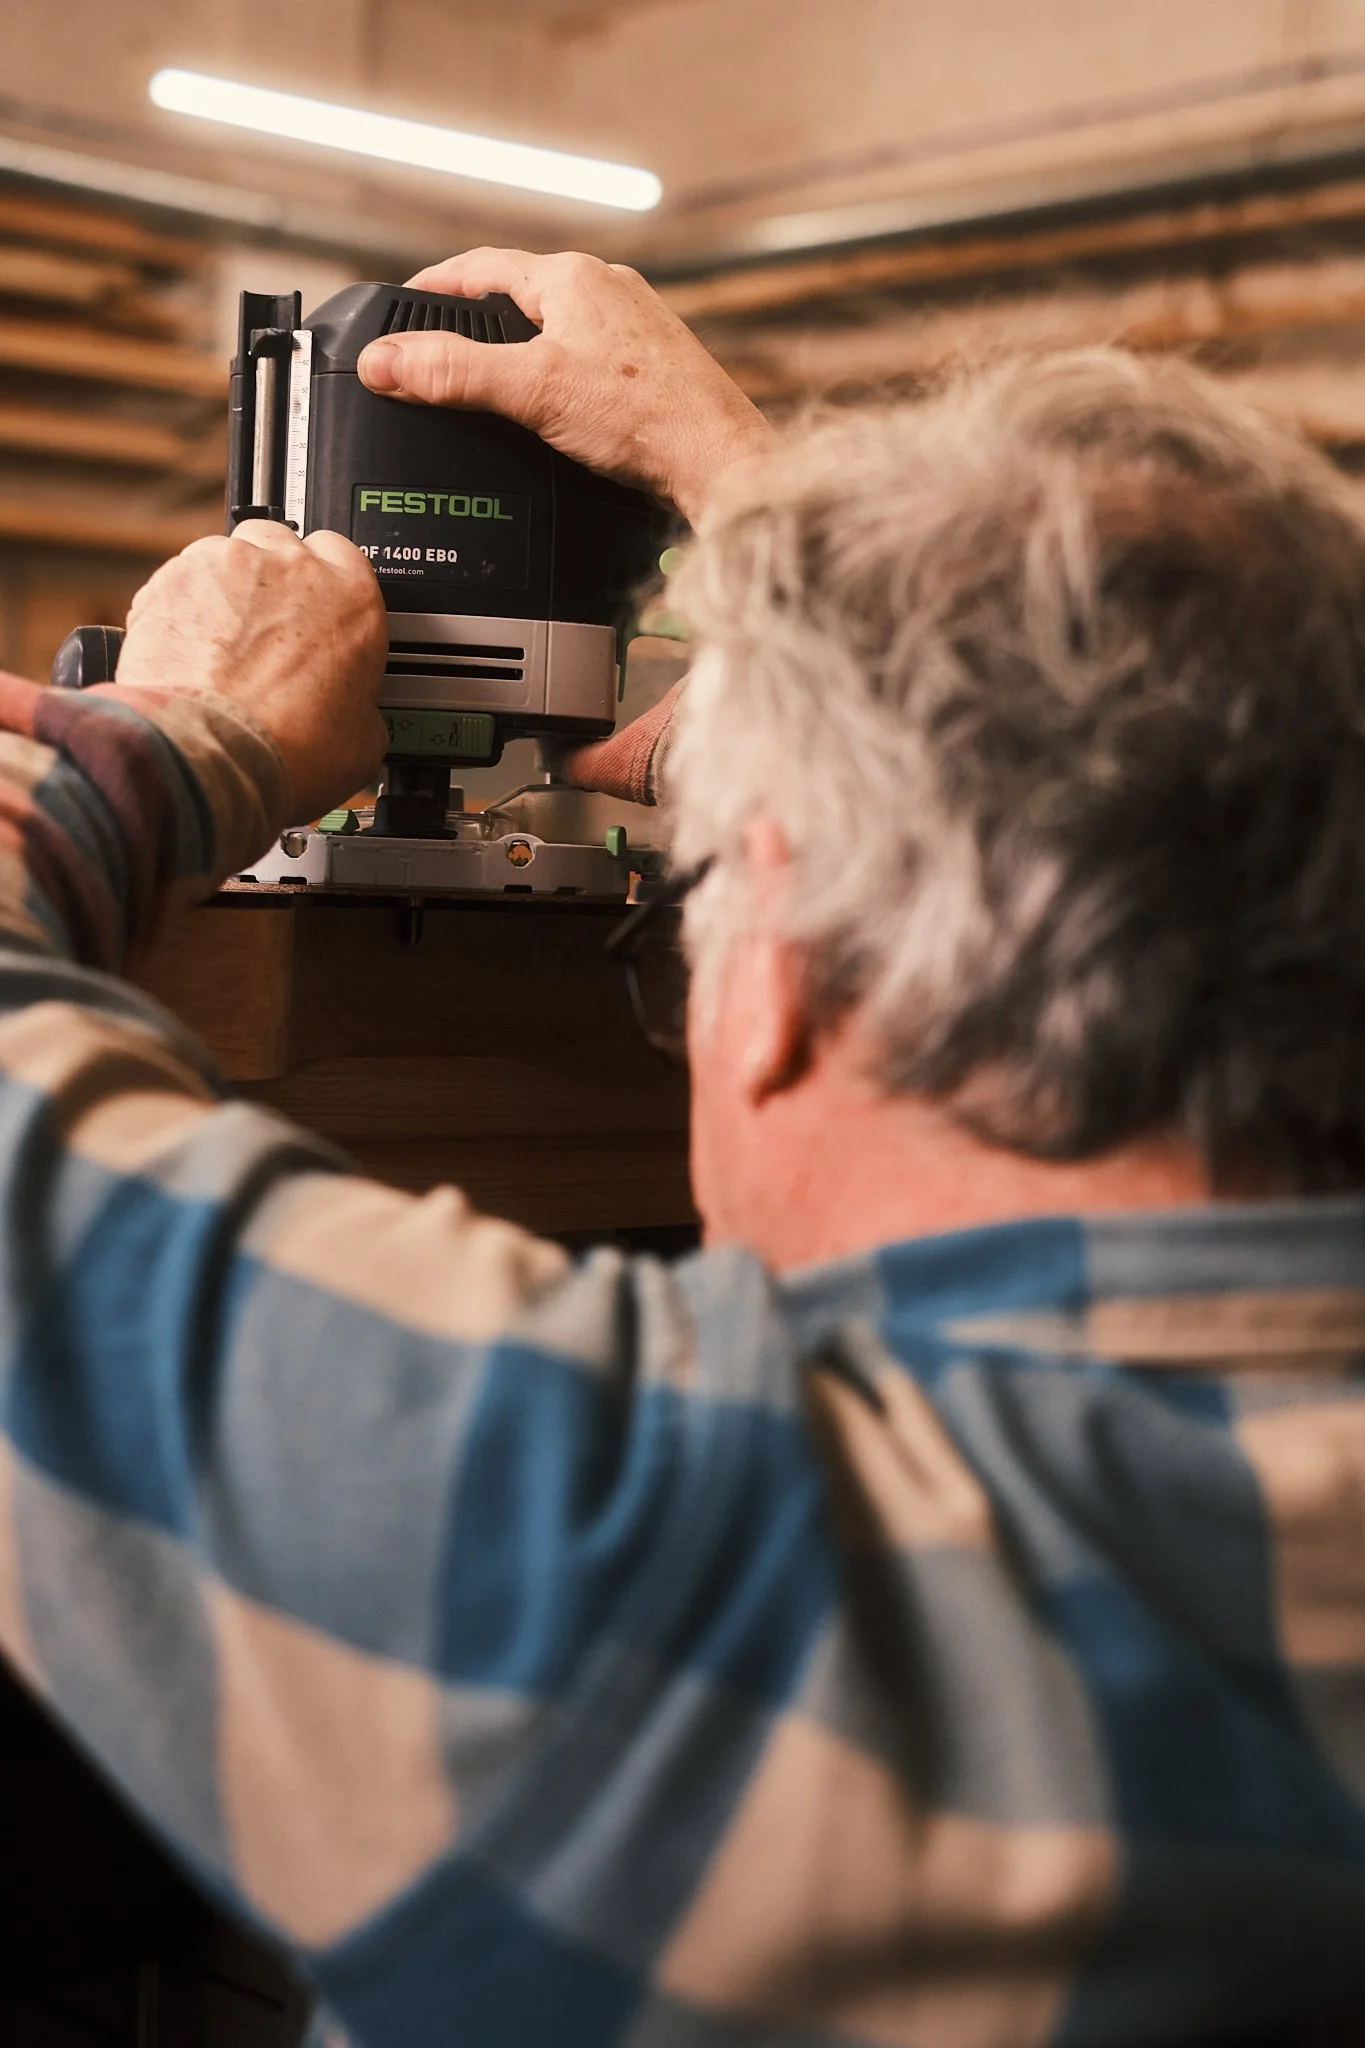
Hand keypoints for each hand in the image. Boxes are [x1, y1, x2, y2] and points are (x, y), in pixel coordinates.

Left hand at [119, 522, 387, 822]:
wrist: (216, 753)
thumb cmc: (289, 746)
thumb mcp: (363, 740)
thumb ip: (361, 704)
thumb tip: (353, 714)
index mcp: (352, 598)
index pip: (343, 553)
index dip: (326, 579)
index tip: (315, 605)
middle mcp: (292, 568)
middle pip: (280, 541)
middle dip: (271, 576)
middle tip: (265, 628)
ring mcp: (229, 565)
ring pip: (225, 555)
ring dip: (223, 589)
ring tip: (219, 645)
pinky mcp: (174, 578)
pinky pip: (178, 580)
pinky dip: (180, 607)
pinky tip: (187, 651)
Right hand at [357, 248, 773, 526]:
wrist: (719, 463)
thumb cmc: (645, 420)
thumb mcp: (531, 391)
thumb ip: (453, 374)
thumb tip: (384, 362)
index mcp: (573, 277)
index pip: (482, 265)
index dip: (433, 287)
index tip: (400, 308)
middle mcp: (608, 287)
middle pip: (519, 294)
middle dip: (474, 321)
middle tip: (436, 348)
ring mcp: (635, 324)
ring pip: (557, 325)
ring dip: (518, 348)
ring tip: (486, 381)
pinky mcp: (653, 364)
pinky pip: (587, 356)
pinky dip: (556, 373)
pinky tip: (553, 407)